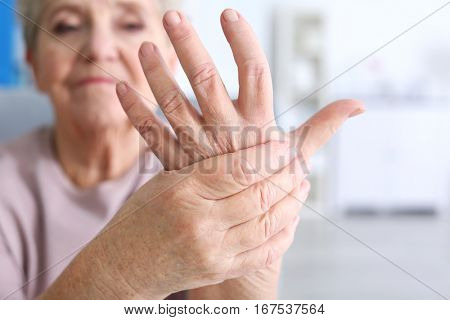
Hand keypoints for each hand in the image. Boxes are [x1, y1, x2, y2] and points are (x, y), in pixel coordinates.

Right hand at [94, 141, 305, 297]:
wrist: (123, 266)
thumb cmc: (142, 217)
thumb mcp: (165, 182)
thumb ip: (205, 168)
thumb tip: (248, 150)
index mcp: (183, 192)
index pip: (238, 168)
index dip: (267, 154)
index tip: (284, 143)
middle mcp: (200, 222)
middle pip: (258, 194)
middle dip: (286, 175)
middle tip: (299, 162)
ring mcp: (212, 251)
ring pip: (268, 222)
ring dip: (292, 201)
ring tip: (302, 184)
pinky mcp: (220, 270)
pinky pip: (264, 251)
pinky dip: (284, 232)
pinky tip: (292, 216)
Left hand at [116, 9, 363, 298]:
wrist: (244, 235)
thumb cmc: (273, 190)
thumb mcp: (298, 158)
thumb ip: (322, 127)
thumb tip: (359, 105)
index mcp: (258, 127)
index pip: (255, 75)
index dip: (243, 43)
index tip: (228, 14)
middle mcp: (228, 135)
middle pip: (207, 83)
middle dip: (190, 48)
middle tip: (173, 16)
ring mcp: (200, 151)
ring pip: (175, 106)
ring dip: (158, 75)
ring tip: (143, 47)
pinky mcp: (180, 166)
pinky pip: (154, 138)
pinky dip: (137, 114)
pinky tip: (121, 90)